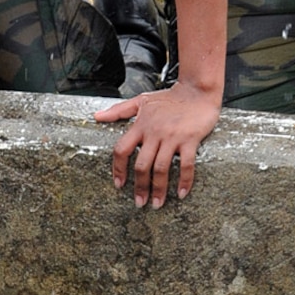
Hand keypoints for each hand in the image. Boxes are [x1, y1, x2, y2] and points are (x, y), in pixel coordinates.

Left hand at [93, 81, 220, 208]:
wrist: (197, 89)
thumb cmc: (169, 97)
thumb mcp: (141, 101)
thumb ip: (119, 111)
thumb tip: (96, 116)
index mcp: (140, 125)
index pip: (122, 150)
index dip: (118, 169)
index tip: (119, 185)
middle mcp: (154, 133)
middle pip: (142, 164)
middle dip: (140, 187)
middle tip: (140, 203)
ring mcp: (172, 137)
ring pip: (161, 168)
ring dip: (159, 189)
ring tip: (157, 204)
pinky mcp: (190, 140)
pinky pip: (186, 164)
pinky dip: (184, 181)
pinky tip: (182, 194)